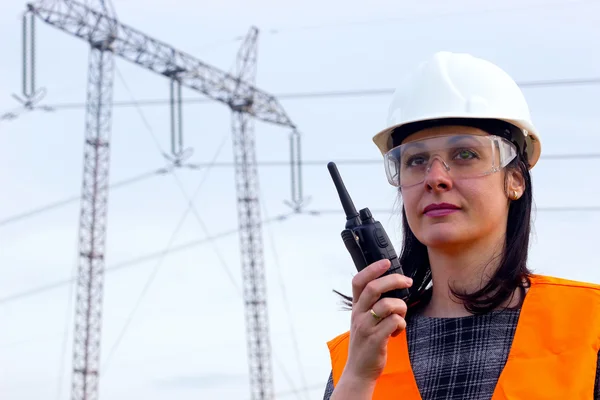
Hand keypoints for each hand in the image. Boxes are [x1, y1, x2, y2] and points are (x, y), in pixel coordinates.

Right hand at [341, 259, 412, 384]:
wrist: (359, 370)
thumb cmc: (366, 343)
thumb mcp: (363, 320)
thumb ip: (372, 305)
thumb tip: (392, 286)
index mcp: (356, 308)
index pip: (358, 281)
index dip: (372, 269)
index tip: (386, 262)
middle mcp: (358, 315)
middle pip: (374, 288)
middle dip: (394, 280)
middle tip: (407, 281)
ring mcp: (366, 327)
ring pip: (388, 305)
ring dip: (401, 307)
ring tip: (401, 315)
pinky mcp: (376, 339)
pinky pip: (395, 322)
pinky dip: (401, 324)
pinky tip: (397, 331)